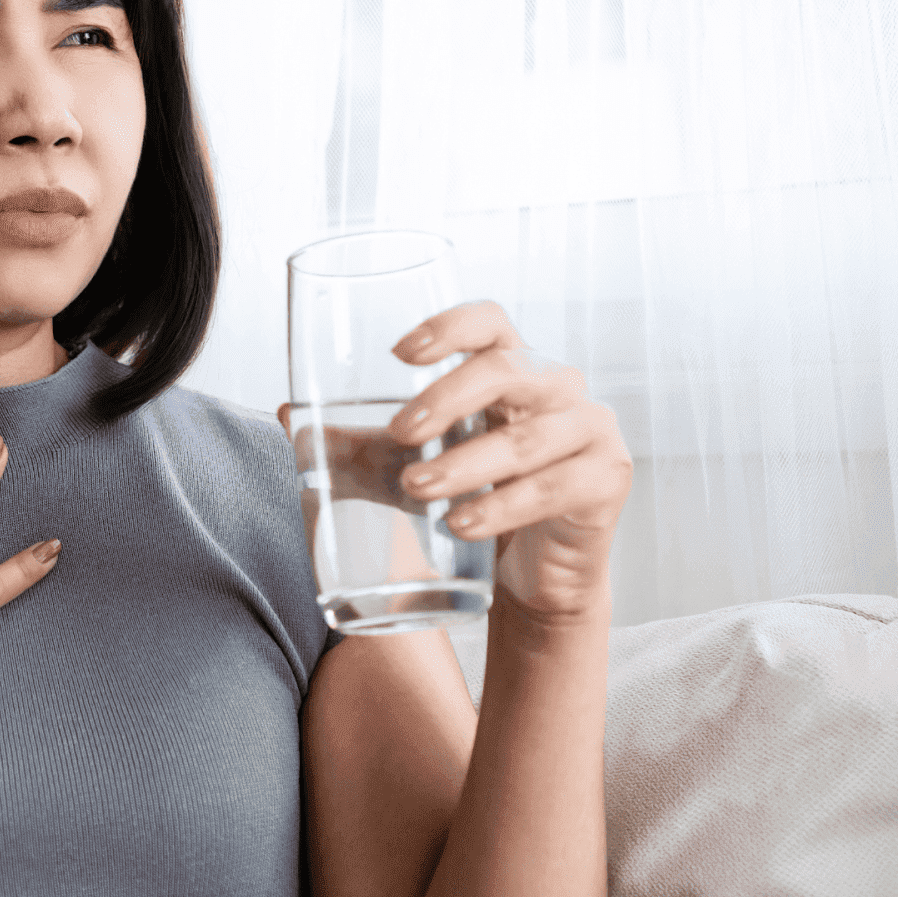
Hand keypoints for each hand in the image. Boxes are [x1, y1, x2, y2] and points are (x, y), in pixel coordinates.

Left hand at [280, 301, 631, 622]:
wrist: (535, 574)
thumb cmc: (477, 499)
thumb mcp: (415, 467)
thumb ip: (362, 446)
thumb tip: (292, 421)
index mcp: (513, 370)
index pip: (491, 323)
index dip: (450, 327)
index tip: (400, 352)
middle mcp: (557, 388)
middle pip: (505, 369)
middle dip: (446, 398)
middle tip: (399, 434)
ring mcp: (589, 430)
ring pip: (525, 438)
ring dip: (463, 463)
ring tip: (416, 489)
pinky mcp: (605, 479)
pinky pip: (552, 487)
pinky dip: (500, 506)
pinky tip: (459, 524)